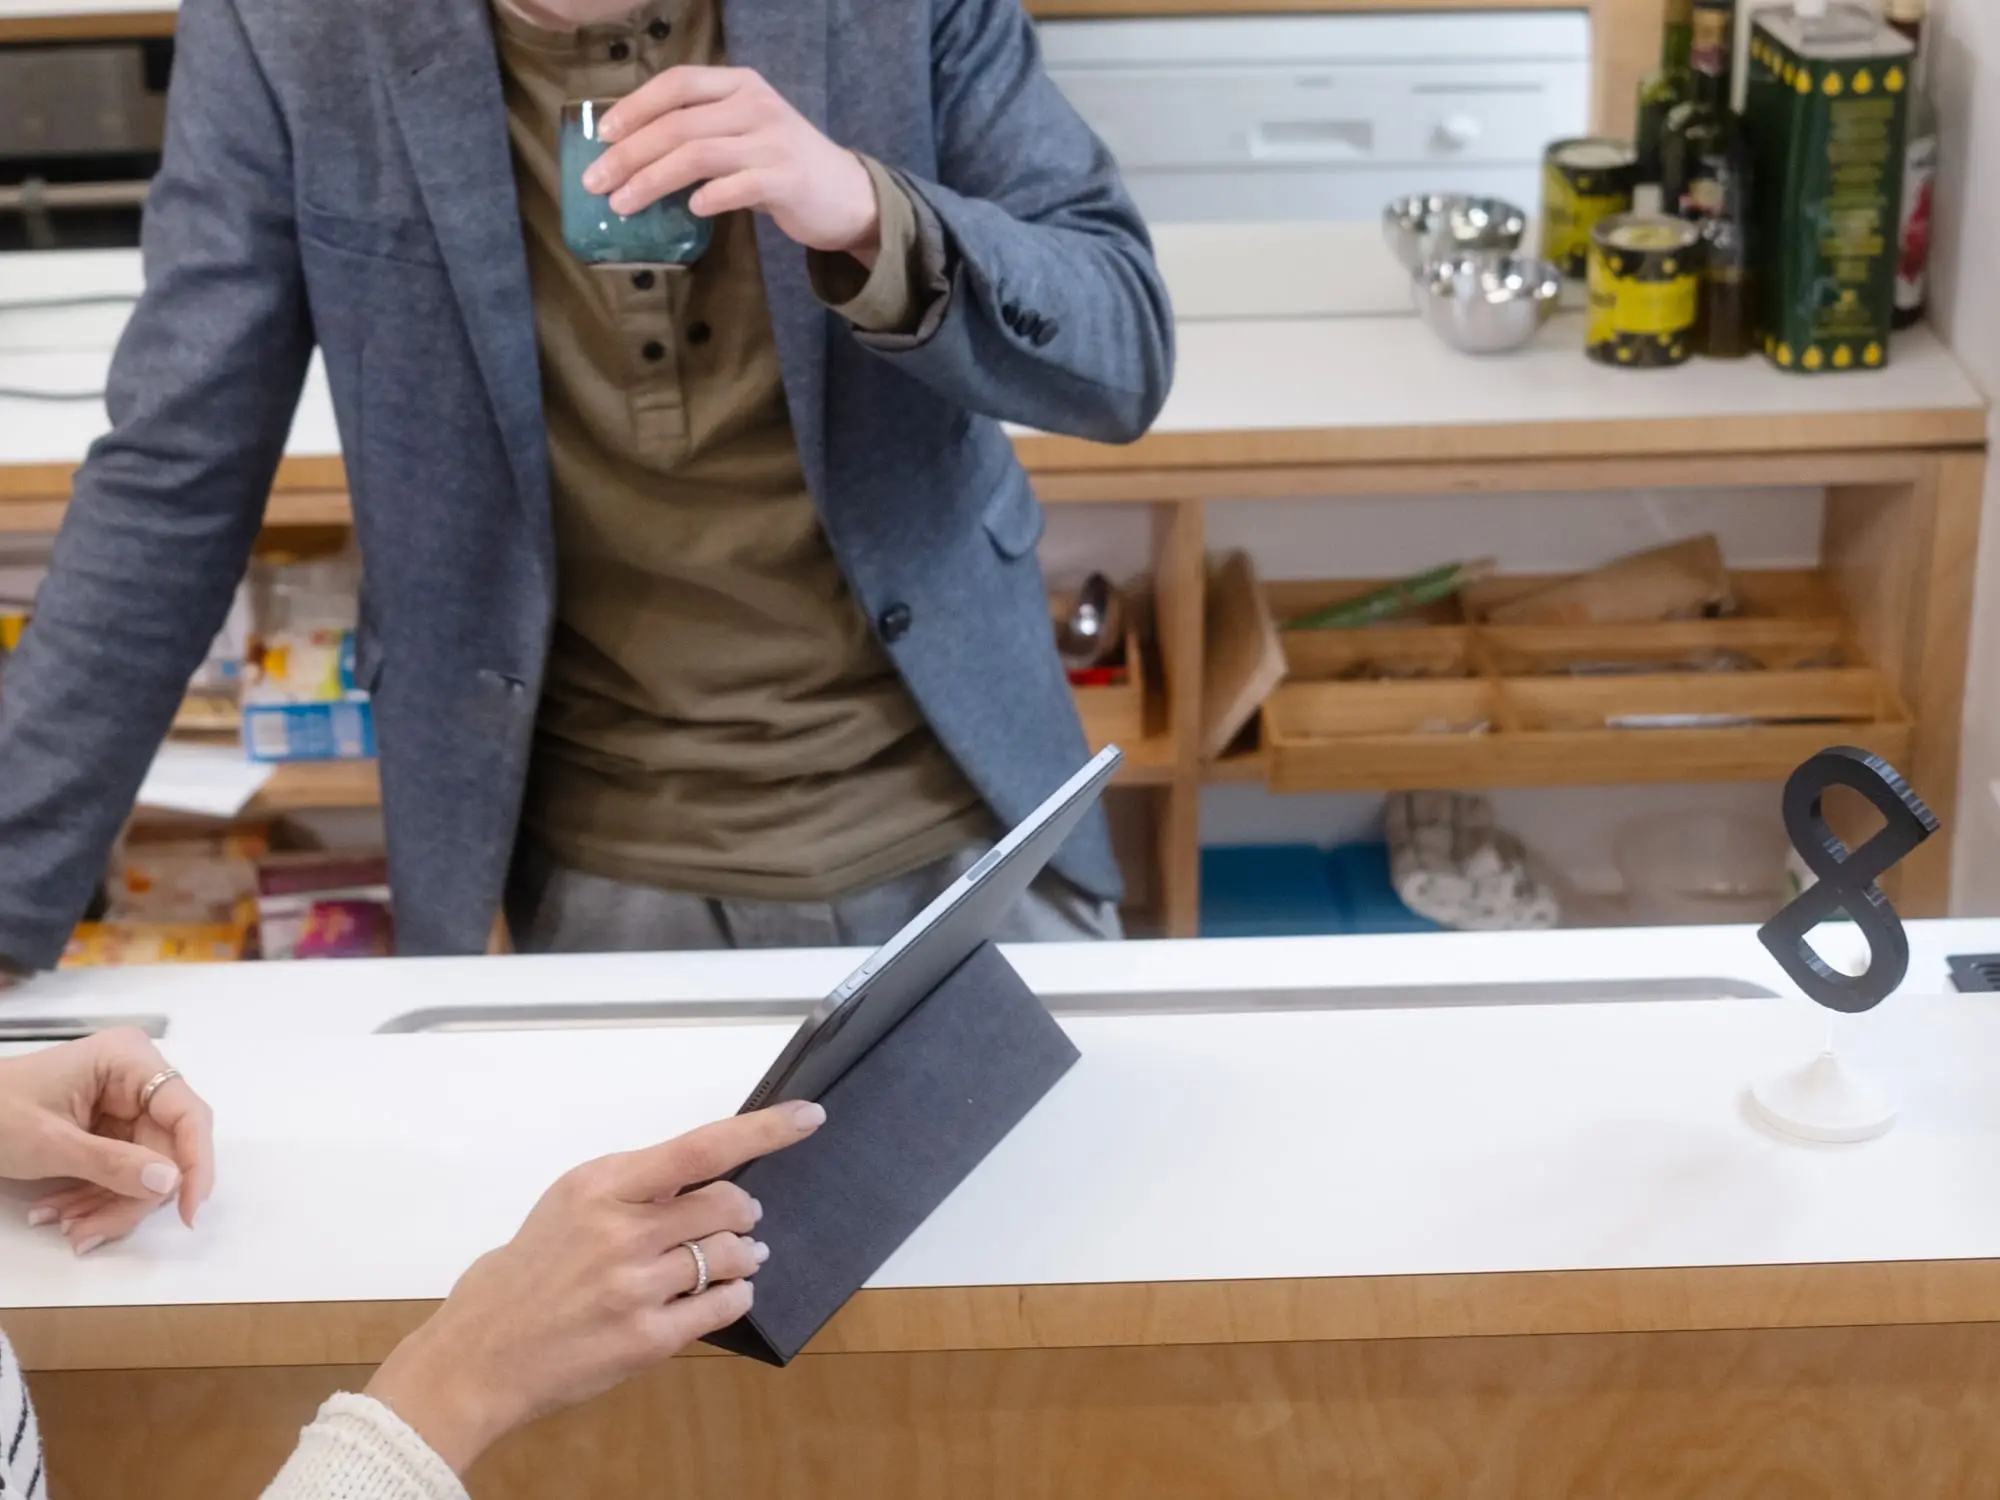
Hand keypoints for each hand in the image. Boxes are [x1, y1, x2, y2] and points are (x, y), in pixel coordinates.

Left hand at [0, 1027, 215, 1253]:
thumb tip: (170, 1183)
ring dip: (108, 1204)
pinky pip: (123, 1170)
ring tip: (66, 1226)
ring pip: (146, 1167)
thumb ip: (112, 1164)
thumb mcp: (49, 1143)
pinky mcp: (111, 1129)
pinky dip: (96, 1197)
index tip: (189, 1211)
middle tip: (88, 1232)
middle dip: (129, 1197)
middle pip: (165, 1150)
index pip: (186, 1113)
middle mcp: (137, 1079)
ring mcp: (124, 1105)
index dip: (196, 1163)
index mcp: (129, 1061)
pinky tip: (63, 1212)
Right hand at [365, 1099, 825, 1473]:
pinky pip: (722, 1307)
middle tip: (740, 1220)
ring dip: (745, 1256)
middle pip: (729, 1204)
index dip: (764, 1131)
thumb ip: (635, 1189)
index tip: (808, 1118)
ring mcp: (635, 1288)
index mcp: (602, 1186)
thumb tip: (704, 1178)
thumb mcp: (569, 1204)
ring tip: (736, 1258)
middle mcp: (622, 1232)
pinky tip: (723, 1293)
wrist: (479, 1355)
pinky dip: (735, 1296)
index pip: (701, 1147)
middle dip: (743, 1211)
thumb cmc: (525, 1274)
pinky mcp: (646, 1339)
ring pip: (731, 1256)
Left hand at [586, 68, 881, 264]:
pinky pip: (736, 187)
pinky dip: (708, 199)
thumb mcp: (743, 132)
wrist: (847, 195)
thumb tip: (632, 151)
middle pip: (678, 125)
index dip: (635, 107)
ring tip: (624, 204)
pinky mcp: (787, 180)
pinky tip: (691, 210)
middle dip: (629, 154)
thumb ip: (701, 131)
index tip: (602, 135)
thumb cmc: (783, 166)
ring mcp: (773, 141)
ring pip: (697, 154)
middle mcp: (756, 105)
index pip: (677, 84)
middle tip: (597, 182)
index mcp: (739, 85)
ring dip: (652, 180)